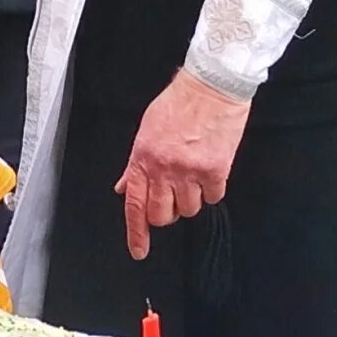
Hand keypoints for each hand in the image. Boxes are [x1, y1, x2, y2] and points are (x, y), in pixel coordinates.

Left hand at [115, 69, 250, 258]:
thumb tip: (122, 187)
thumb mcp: (146, 131)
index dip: (136, 232)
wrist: (211, 85)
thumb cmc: (178, 104)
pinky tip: (209, 169)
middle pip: (163, 215)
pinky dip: (212, 189)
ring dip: (191, 197)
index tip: (138, 251)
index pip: (134, 203)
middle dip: (168, 211)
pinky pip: (213, 197)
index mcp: (142, 157)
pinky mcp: (215, 170)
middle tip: (174, 195)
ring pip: (190, 209)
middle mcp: (163, 168)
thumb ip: (134, 164)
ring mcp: (189, 171)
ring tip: (193, 172)